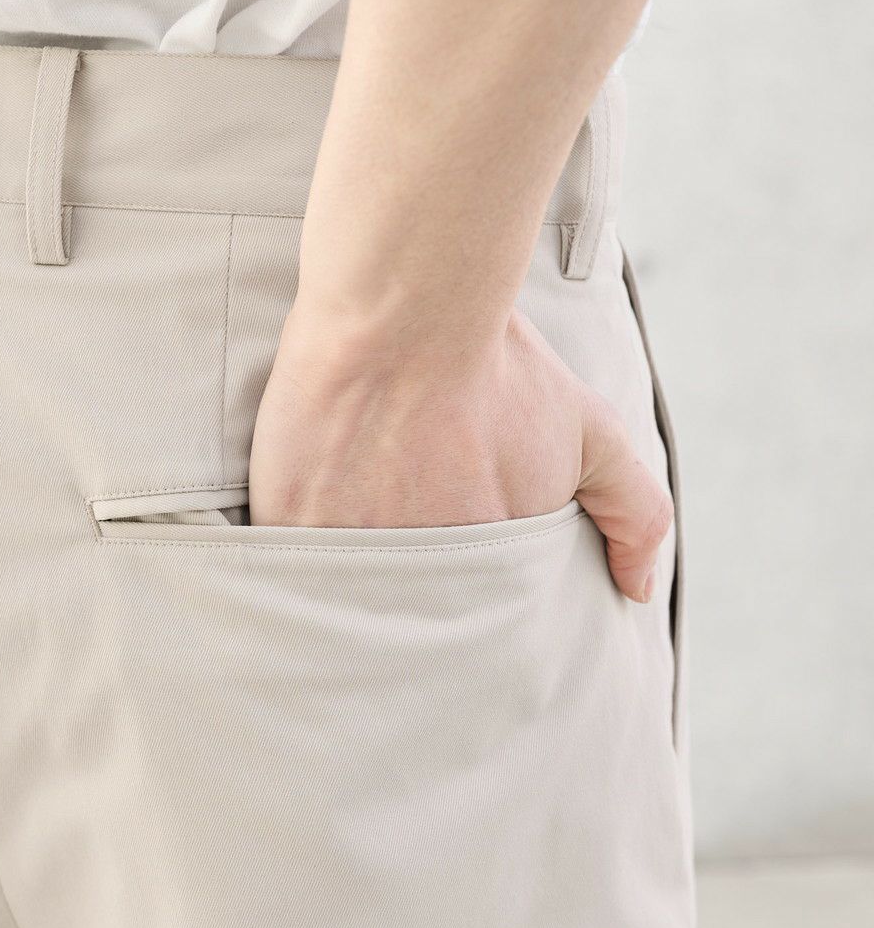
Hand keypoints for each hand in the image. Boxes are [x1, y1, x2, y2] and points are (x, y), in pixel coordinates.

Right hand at [249, 304, 672, 602]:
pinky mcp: (288, 527)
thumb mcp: (592, 435)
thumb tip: (639, 593)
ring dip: (346, 579)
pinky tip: (304, 510)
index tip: (445, 553)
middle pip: (408, 617)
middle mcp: (424, 577)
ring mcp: (352, 557)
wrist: (406, 309)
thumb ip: (635, 515)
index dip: (458, 587)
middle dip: (402, 594)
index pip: (473, 618)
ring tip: (347, 517)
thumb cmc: (497, 367)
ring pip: (346, 599)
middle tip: (393, 525)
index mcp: (490, 568)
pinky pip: (288, 569)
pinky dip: (294, 555)